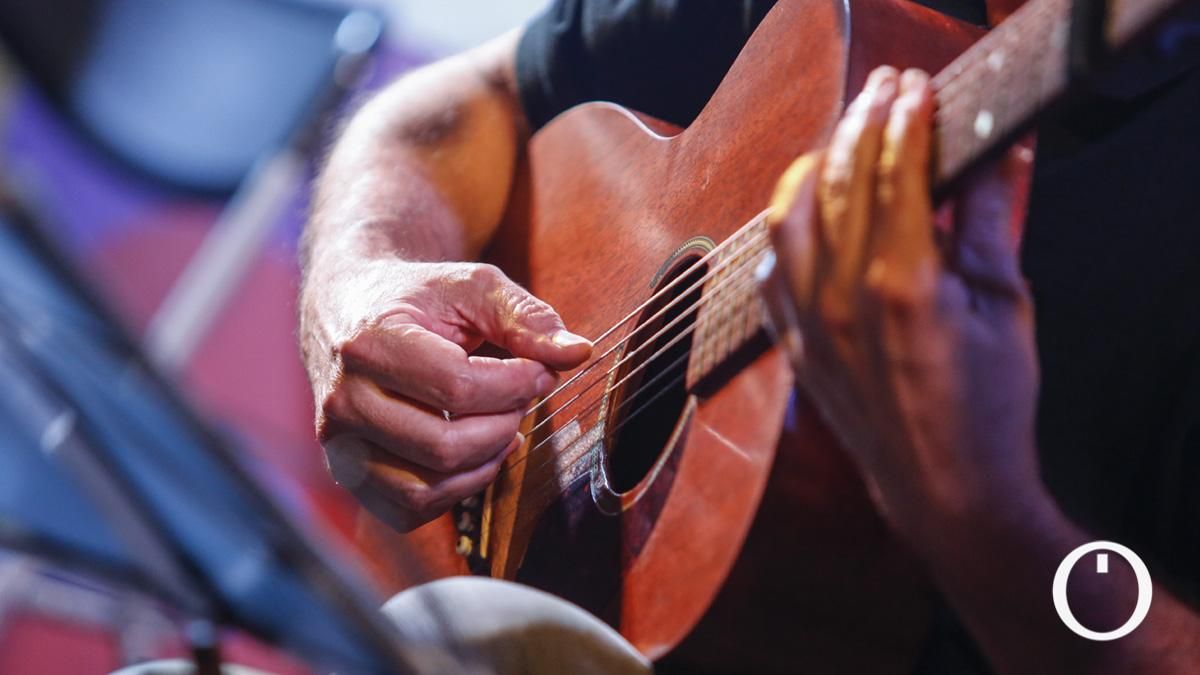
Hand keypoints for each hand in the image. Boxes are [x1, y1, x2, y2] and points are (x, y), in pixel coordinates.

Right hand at [302, 259, 590, 530]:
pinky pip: (411, 510)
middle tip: (521, 398)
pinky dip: (457, 490)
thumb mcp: (473, 288)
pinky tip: (476, 452)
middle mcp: (342, 400)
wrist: (348, 311)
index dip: (516, 385)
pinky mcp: (348, 476)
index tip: (540, 371)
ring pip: (427, 488)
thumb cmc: (417, 298)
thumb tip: (579, 352)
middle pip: (445, 446)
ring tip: (502, 424)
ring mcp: (339, 445)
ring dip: (484, 462)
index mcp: (368, 344)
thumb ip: (526, 317)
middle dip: (503, 424)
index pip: (457, 387)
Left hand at [761, 66, 1039, 547]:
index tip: (914, 88)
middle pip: (839, 180)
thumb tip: (993, 151)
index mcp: (903, 280)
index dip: (904, 118)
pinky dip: (781, 230)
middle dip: (861, 121)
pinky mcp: (793, 346)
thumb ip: (989, 221)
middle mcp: (841, 295)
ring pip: (788, 217)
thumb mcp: (1005, 305)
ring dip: (810, 167)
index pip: (896, 170)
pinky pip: (768, 271)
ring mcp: (808, 323)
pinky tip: (802, 214)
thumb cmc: (986, 407)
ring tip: (838, 142)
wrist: (944, 490)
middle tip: (882, 90)